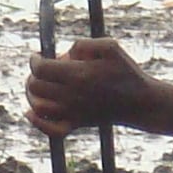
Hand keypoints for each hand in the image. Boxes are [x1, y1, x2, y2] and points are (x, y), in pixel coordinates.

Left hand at [27, 37, 158, 136]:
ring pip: (37, 107)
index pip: (41, 68)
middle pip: (36, 86)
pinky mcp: (77, 124)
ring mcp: (73, 112)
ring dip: (31, 94)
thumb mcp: (111, 47)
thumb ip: (85, 44)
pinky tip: (31, 112)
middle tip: (44, 70)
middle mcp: (72, 95)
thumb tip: (66, 53)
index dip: (34, 60)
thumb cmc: (126, 72)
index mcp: (79, 75)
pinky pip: (50, 129)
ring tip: (39, 85)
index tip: (38, 56)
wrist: (140, 102)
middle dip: (34, 75)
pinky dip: (36, 121)